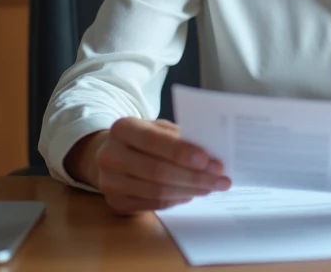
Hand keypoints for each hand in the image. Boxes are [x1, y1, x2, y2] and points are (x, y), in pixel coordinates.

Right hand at [65, 118, 231, 214]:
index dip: (182, 152)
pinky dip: (178, 199)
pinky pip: (154, 204)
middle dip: (194, 176)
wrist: (110, 154)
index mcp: (122, 129)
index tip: (209, 160)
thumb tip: (211, 152)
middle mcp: (110, 156)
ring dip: (190, 190)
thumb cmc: (141, 138)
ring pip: (158, 191)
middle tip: (221, 179)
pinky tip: (193, 193)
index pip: (153, 141)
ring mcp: (110, 182)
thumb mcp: (156, 127)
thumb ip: (178, 136)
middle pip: (158, 171)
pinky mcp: (116, 203)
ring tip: (212, 187)